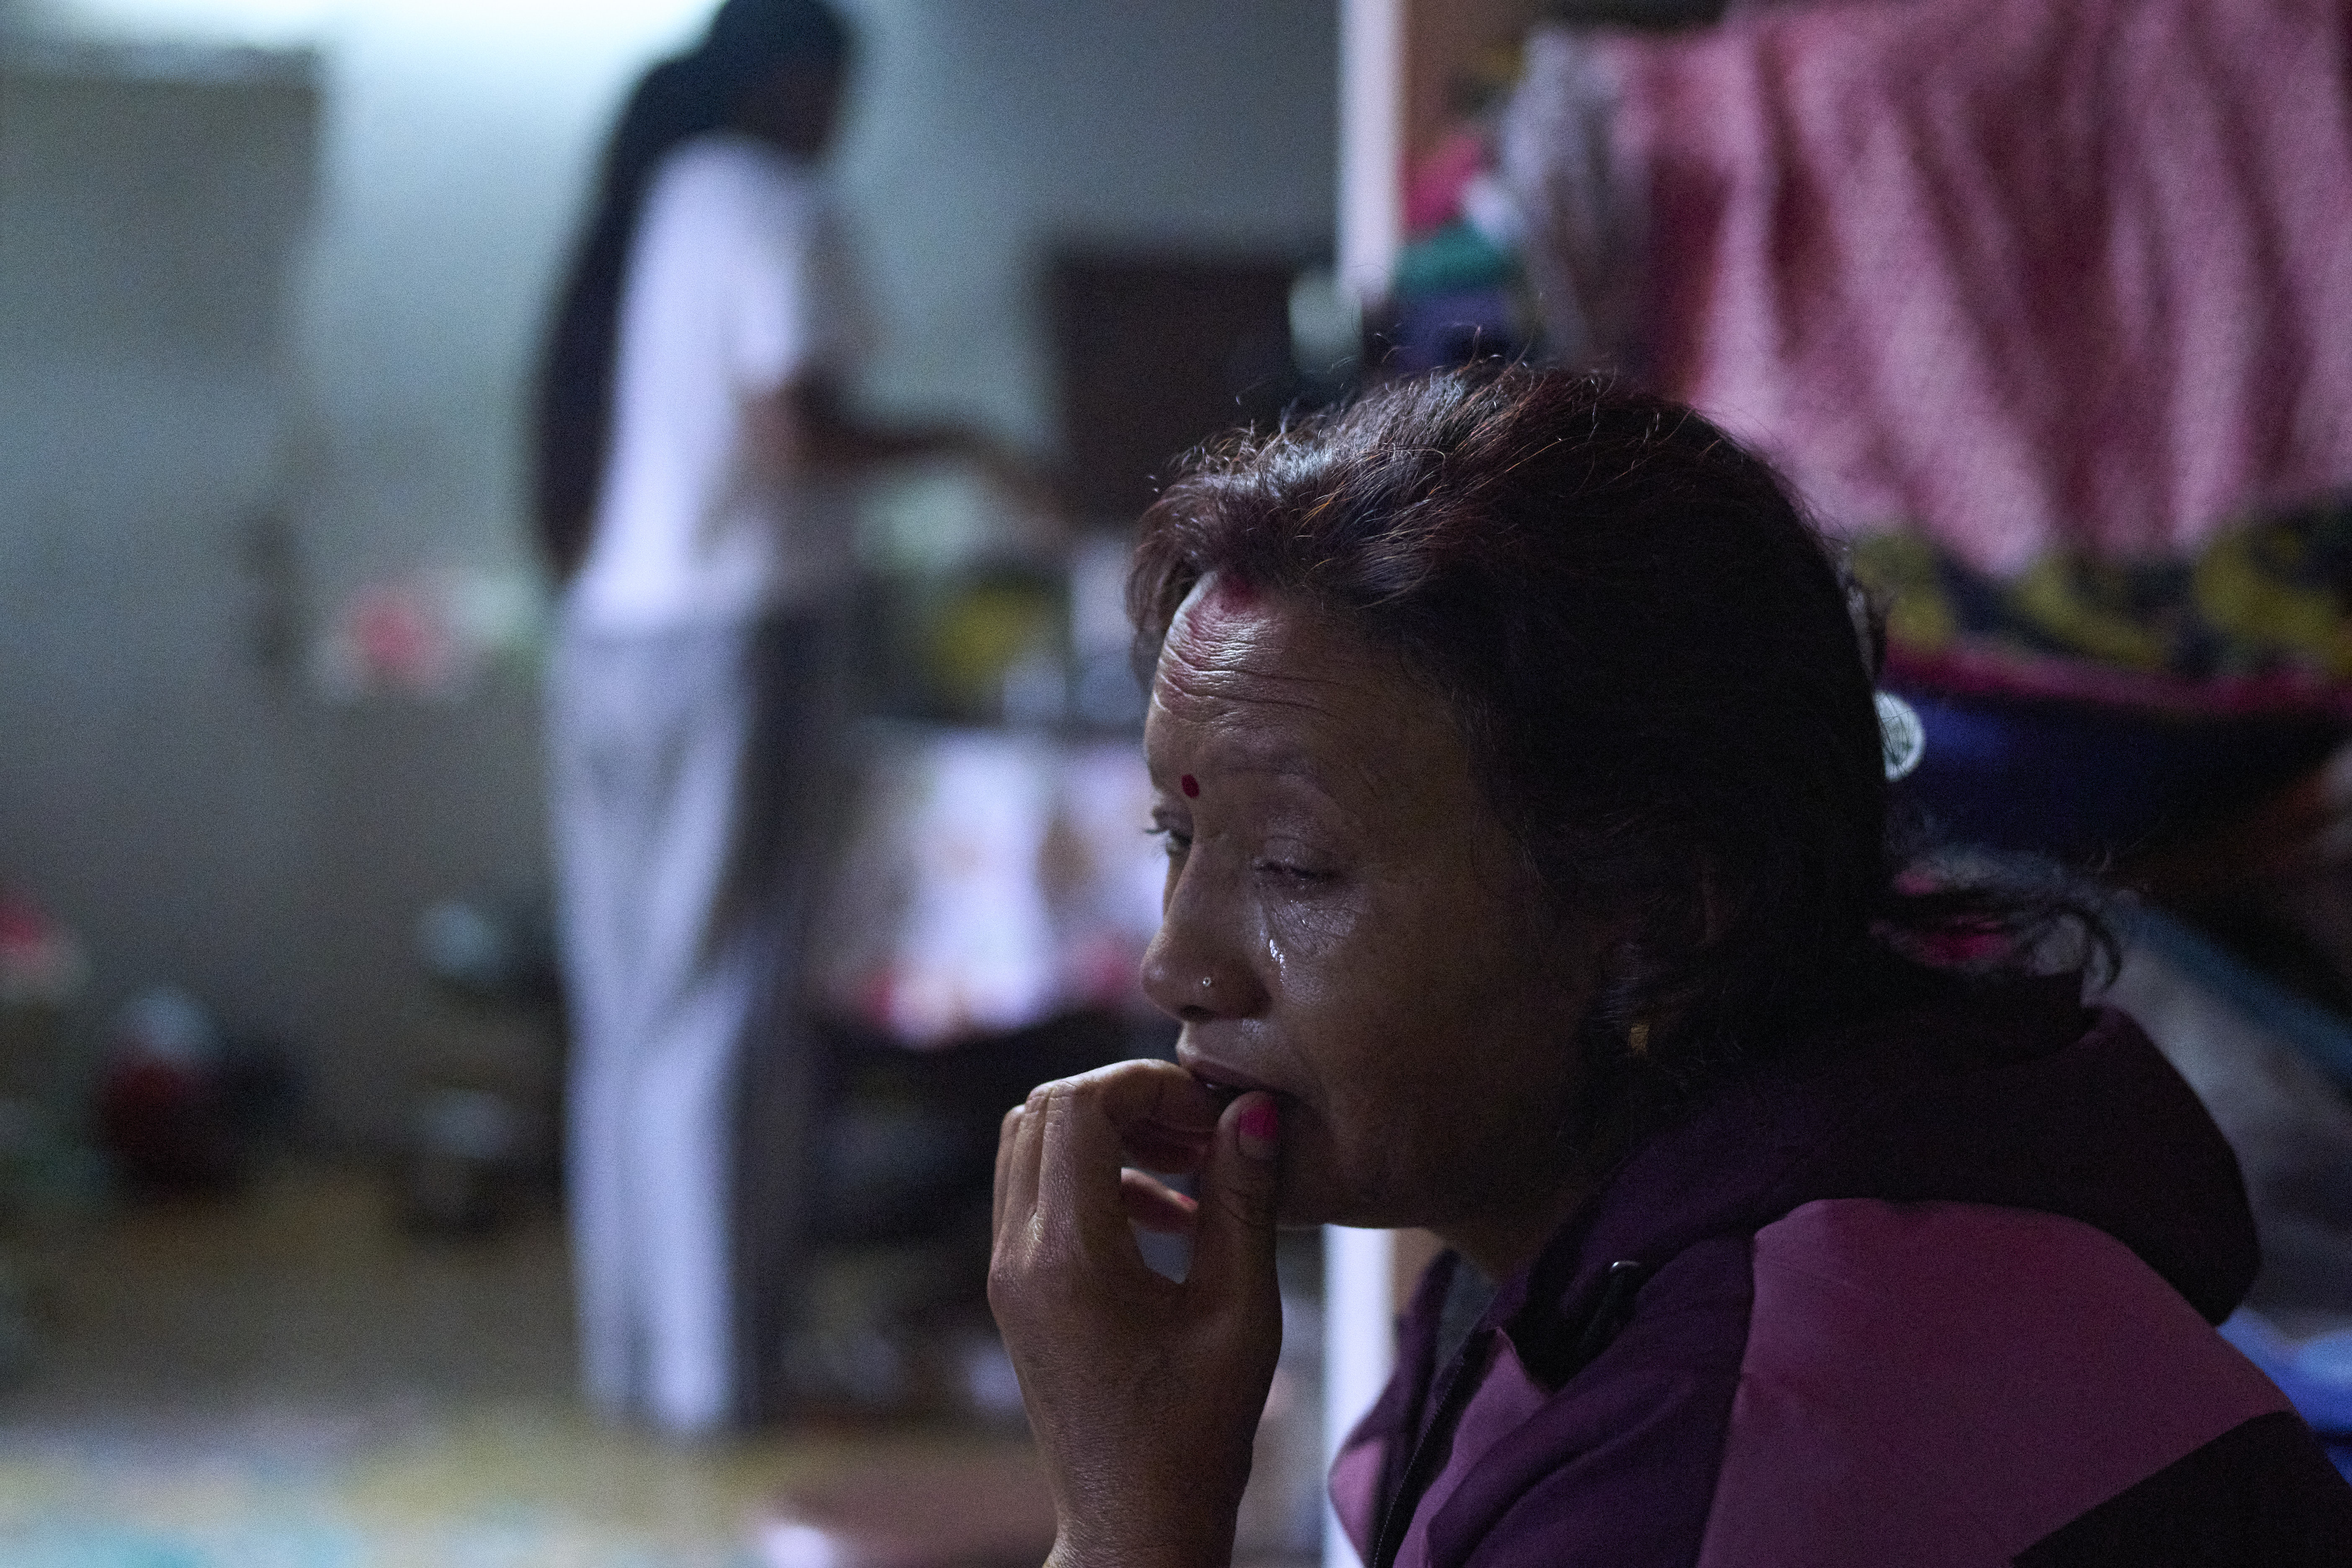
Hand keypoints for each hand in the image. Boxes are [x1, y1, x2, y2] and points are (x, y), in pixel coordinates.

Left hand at [989, 1061, 1283, 1567]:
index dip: (1146, 1083)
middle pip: (1043, 1110)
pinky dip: (1094, 1176)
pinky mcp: (1015, 1291)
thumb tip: (1254, 1111)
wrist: (1136, 1524)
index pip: (1078, 1105)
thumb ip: (1244, 1201)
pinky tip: (1168, 1216)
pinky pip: (1037, 1194)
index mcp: (1067, 1258)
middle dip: (1124, 1098)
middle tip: (1199, 1131)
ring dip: (1106, 1134)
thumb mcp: (1241, 1313)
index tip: (1209, 1111)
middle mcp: (1018, 1256)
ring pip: (1031, 1145)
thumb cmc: (1196, 1435)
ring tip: (1189, 1167)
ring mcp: (1007, 1274)